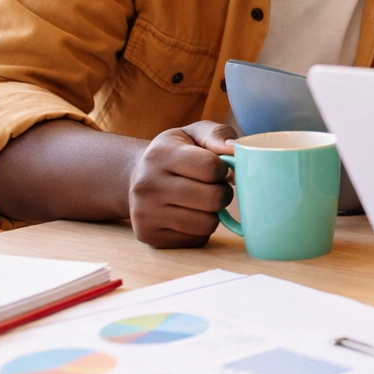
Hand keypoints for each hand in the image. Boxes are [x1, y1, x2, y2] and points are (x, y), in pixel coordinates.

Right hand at [126, 121, 236, 248]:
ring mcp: (145, 213)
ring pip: (207, 223)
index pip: (211, 168)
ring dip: (214, 213)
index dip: (224, 169)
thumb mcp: (193, 134)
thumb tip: (235, 149)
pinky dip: (201, 228)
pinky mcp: (149, 236)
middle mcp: (147, 185)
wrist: (138, 177)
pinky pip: (197, 239)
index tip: (218, 168)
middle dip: (223, 193)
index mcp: (159, 154)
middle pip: (213, 198)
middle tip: (216, 187)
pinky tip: (190, 214)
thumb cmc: (175, 153)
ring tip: (203, 200)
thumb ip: (217, 135)